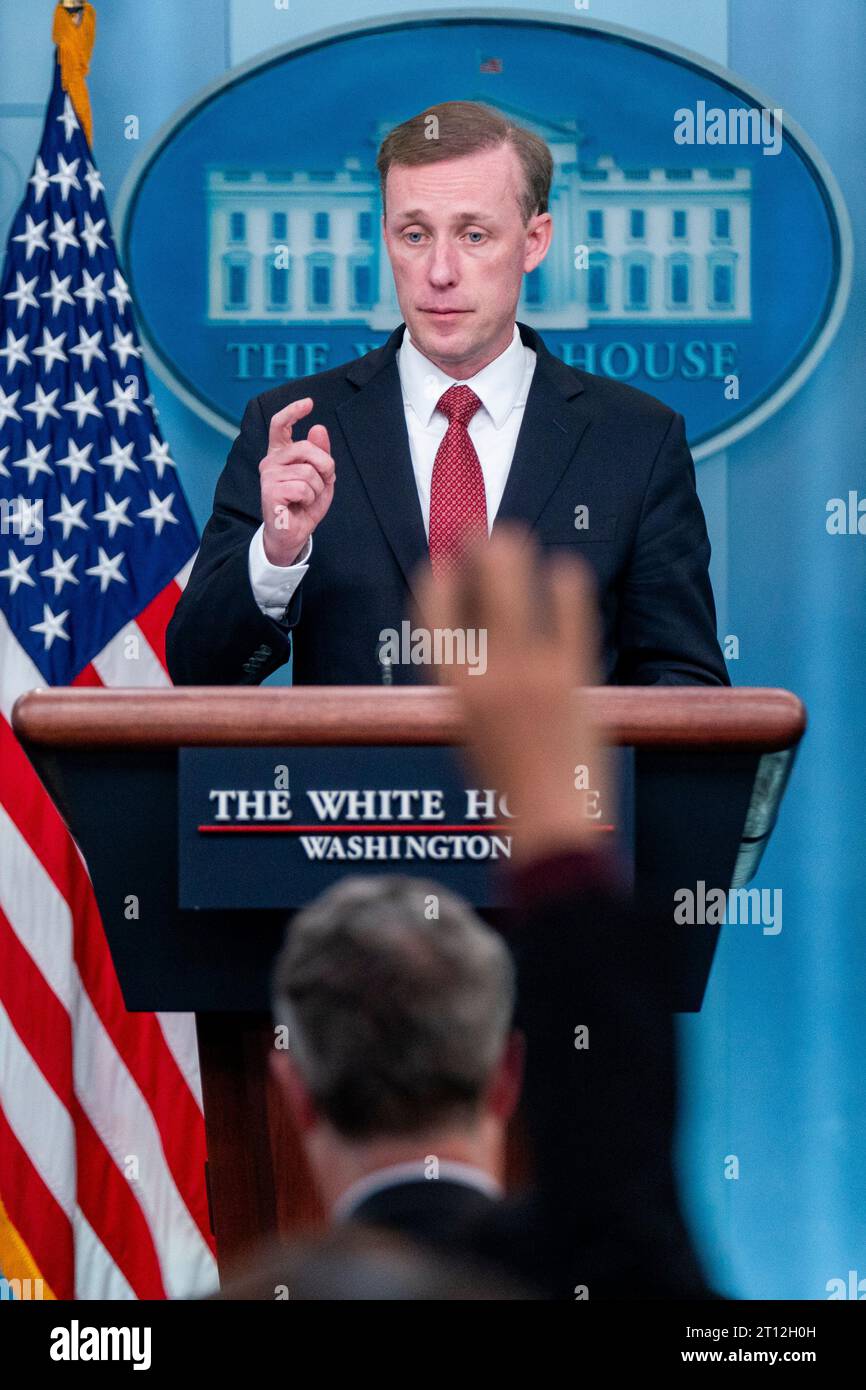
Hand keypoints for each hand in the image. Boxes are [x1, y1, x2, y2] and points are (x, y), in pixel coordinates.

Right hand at [259, 397, 334, 565]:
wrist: (293, 535)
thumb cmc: (305, 506)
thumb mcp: (321, 477)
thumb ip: (321, 453)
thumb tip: (318, 428)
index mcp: (281, 454)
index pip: (280, 425)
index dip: (293, 411)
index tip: (309, 403)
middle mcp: (270, 461)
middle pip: (306, 448)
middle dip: (325, 466)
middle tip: (323, 482)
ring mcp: (268, 476)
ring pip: (308, 471)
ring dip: (317, 488)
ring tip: (307, 499)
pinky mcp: (270, 492)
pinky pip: (303, 487)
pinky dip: (309, 499)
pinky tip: (299, 506)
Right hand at [413, 526, 611, 864]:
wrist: (549, 820)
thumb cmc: (507, 783)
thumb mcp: (466, 730)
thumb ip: (466, 682)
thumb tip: (469, 639)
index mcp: (451, 688)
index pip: (430, 610)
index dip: (436, 576)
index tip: (443, 561)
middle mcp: (485, 671)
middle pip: (474, 582)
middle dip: (477, 546)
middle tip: (484, 536)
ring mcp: (530, 670)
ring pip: (517, 584)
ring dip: (514, 552)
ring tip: (516, 539)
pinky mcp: (573, 675)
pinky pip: (569, 611)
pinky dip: (565, 582)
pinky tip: (564, 568)